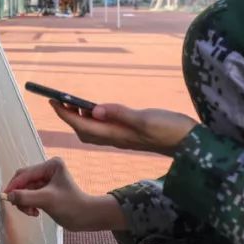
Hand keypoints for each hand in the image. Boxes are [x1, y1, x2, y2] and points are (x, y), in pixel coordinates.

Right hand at [1, 157, 126, 231]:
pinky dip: (29, 204)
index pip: (26, 173)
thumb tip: (7, 196)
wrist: (86, 218)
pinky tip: (35, 213)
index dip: (14, 185)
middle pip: (24, 181)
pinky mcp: (46, 191)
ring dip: (25, 202)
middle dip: (20, 195)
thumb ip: (25, 197)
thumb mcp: (46, 200)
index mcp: (51, 165)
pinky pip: (30, 196)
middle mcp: (48, 169)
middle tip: (20, 208)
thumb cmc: (70, 206)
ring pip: (25, 190)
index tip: (5, 197)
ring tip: (31, 212)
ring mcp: (47, 181)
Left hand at [49, 100, 197, 155]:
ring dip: (80, 119)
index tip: (53, 101)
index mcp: (118, 134)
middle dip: (68, 116)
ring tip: (71, 104)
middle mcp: (117, 138)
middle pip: (84, 130)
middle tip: (56, 100)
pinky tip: (97, 111)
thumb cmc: (171, 130)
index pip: (84, 125)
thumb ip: (121, 114)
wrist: (190, 143)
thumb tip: (94, 111)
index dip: (66, 114)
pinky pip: (105, 129)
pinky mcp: (131, 135)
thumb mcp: (146, 119)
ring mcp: (124, 137)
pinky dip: (94, 120)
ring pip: (94, 131)